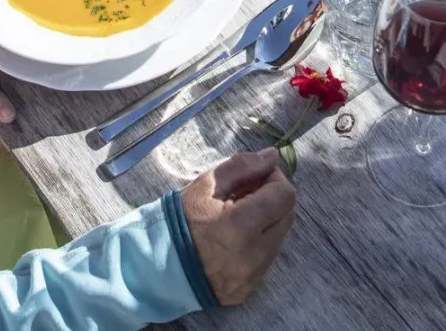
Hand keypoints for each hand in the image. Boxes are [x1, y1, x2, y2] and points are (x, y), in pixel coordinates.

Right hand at [180, 150, 297, 305]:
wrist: (158, 265)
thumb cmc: (180, 220)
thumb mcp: (205, 185)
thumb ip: (242, 167)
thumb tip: (273, 156)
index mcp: (242, 226)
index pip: (284, 195)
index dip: (275, 178)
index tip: (257, 176)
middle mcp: (254, 255)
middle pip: (287, 215)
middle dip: (274, 198)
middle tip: (249, 193)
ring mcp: (252, 276)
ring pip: (279, 238)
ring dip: (268, 220)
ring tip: (241, 215)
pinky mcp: (249, 289)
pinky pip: (267, 259)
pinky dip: (260, 243)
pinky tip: (237, 237)